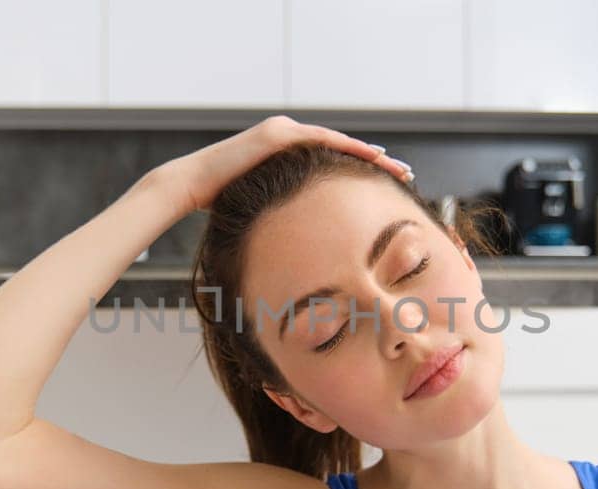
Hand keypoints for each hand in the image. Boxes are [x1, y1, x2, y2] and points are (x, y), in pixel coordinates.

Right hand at [131, 116, 412, 218]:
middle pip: (342, 149)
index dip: (363, 172)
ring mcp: (283, 132)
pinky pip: (322, 139)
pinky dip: (348, 147)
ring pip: (338, 142)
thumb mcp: (263, 209)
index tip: (389, 185)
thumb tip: (304, 247)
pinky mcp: (277, 134)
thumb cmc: (222, 205)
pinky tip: (373, 155)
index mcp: (287, 155)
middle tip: (407, 174)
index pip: (333, 162)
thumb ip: (285, 215)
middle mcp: (287, 136)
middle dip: (377, 162)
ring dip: (370, 153)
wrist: (190, 186)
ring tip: (397, 166)